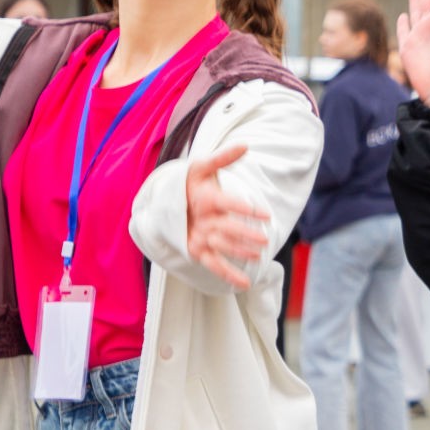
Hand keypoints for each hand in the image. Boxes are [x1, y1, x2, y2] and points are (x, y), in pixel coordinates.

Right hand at [185, 144, 271, 290]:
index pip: (225, 203)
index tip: (264, 214)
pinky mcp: (197, 250)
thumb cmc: (188, 184)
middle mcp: (201, 220)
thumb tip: (245, 145)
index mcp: (204, 199)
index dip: (244, 208)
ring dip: (239, 252)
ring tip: (258, 255)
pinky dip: (229, 275)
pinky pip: (214, 265)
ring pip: (221, 246)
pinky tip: (246, 284)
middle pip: (225, 228)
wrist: (164, 203)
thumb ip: (223, 158)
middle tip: (265, 238)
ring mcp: (199, 237)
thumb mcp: (201, 167)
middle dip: (245, 234)